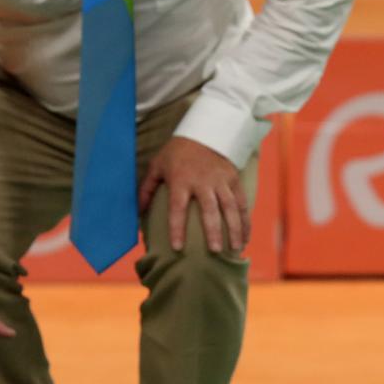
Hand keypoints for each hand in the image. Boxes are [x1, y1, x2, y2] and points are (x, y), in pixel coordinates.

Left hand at [139, 137, 249, 253]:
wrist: (204, 131)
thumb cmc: (176, 153)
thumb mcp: (157, 166)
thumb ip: (146, 189)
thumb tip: (137, 213)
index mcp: (181, 180)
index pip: (178, 207)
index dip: (177, 228)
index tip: (177, 247)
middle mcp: (203, 181)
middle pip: (210, 209)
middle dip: (213, 231)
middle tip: (215, 251)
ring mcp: (221, 180)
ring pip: (230, 207)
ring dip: (235, 228)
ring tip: (236, 249)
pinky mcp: (233, 179)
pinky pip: (242, 202)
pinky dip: (245, 221)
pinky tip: (246, 237)